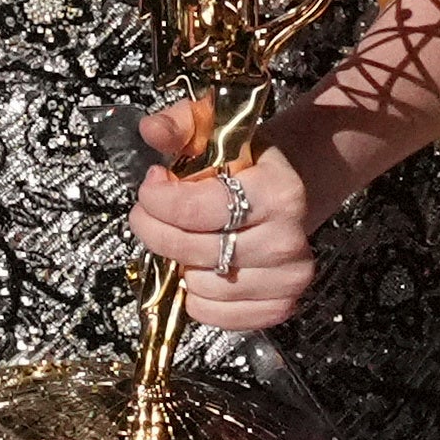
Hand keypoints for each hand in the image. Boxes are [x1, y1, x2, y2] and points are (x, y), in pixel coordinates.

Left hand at [130, 103, 315, 333]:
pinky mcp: (280, 308)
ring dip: (177, 264)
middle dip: (155, 230)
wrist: (291, 188)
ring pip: (199, 286)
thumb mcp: (215, 128)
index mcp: (278, 192)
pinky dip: (195, 295)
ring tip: (183, 237)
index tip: (150, 184)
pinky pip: (213, 316)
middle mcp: (288, 240)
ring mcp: (287, 279)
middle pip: (193, 249)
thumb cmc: (247, 159)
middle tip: (147, 213)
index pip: (199, 209)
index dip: (159, 199)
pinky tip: (200, 266)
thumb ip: (180, 124)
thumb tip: (150, 130)